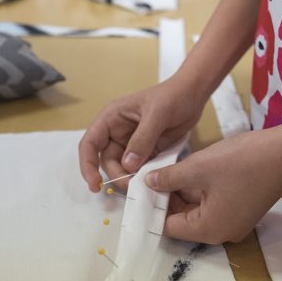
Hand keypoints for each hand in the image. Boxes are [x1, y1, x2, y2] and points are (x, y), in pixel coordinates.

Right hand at [79, 76, 205, 191]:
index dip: (87, 165)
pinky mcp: (148, 151)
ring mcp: (132, 143)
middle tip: (132, 186)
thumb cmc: (172, 96)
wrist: (194, 95)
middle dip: (116, 175)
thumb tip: (127, 165)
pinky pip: (140, 168)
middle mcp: (118, 132)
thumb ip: (142, 139)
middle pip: (107, 160)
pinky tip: (152, 182)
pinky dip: (143, 177)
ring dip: (130, 178)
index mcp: (111, 118)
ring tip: (144, 185)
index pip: (90, 144)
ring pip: (123, 167)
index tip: (95, 184)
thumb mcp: (157, 115)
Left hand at [144, 129, 281, 243]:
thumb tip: (148, 183)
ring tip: (170, 169)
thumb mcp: (198, 167)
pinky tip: (193, 170)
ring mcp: (235, 221)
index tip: (142, 187)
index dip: (154, 207)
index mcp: (209, 229)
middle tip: (154, 174)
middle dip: (168, 197)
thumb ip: (169, 178)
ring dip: (184, 191)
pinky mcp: (243, 209)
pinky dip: (201, 189)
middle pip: (184, 219)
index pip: (170, 226)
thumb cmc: (240, 161)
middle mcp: (222, 232)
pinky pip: (214, 203)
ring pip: (199, 209)